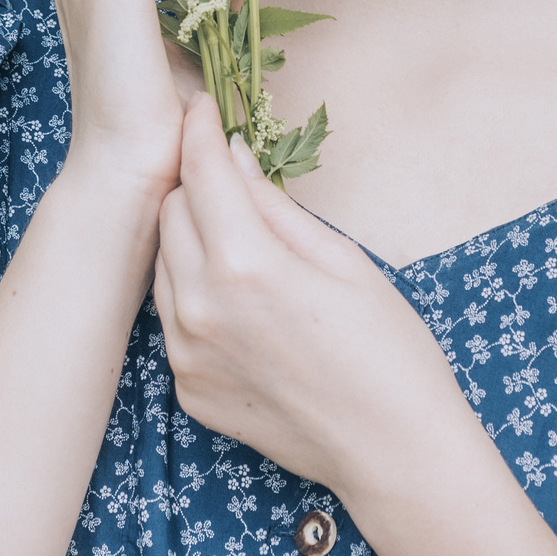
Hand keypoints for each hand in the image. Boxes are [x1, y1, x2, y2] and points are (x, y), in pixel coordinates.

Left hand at [152, 91, 466, 495]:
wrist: (393, 450)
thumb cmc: (388, 348)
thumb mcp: (341, 258)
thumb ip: (274, 206)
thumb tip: (232, 155)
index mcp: (246, 264)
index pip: (201, 172)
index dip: (200, 128)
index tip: (204, 105)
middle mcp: (201, 308)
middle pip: (169, 212)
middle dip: (193, 183)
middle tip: (226, 171)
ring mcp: (187, 355)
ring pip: (163, 265)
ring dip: (189, 238)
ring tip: (235, 234)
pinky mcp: (187, 390)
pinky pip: (174, 319)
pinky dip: (195, 294)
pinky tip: (239, 298)